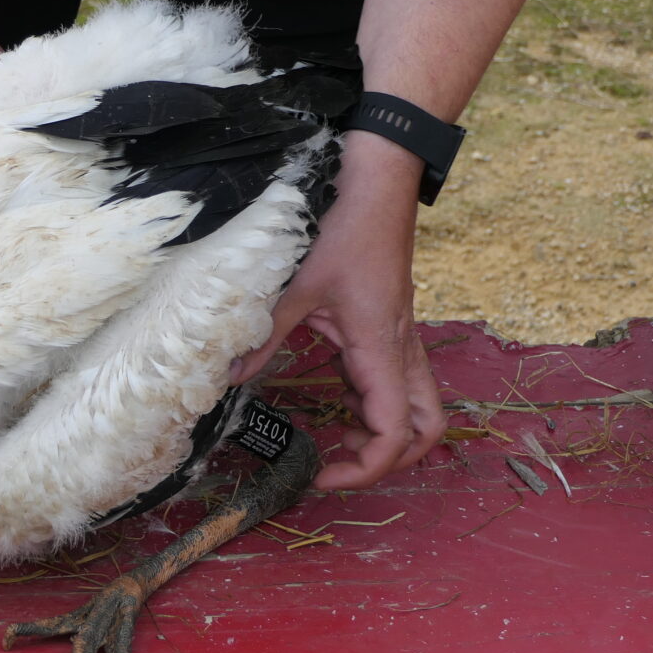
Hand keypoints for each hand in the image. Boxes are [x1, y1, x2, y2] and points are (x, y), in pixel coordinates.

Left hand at [232, 132, 444, 487]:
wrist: (380, 178)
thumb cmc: (344, 225)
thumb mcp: (296, 283)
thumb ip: (264, 336)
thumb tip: (227, 379)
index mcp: (381, 349)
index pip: (394, 434)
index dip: (364, 470)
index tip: (322, 474)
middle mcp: (401, 351)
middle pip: (425, 431)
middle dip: (388, 459)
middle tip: (336, 461)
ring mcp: (402, 339)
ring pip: (418, 408)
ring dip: (382, 430)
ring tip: (333, 431)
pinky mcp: (392, 325)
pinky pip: (397, 381)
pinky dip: (372, 401)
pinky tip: (336, 393)